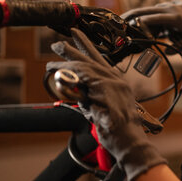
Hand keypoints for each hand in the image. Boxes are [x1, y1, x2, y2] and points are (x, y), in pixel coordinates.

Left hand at [47, 28, 166, 180]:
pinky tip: (57, 72)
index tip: (76, 38)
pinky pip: (83, 75)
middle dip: (73, 49)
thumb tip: (77, 93)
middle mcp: (117, 81)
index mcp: (118, 84)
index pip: (100, 61)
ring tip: (51, 63)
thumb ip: (90, 99)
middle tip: (58, 43)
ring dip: (65, 63)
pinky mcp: (106, 89)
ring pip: (84, 66)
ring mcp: (113, 83)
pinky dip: (69, 73)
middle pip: (92, 58)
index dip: (87, 48)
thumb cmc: (119, 132)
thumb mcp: (102, 111)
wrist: (130, 142)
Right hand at [121, 0, 181, 49]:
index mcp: (175, 17)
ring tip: (118, 22)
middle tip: (117, 21)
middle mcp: (168, 8)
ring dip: (133, 16)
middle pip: (145, 10)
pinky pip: (151, 11)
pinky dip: (141, 16)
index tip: (138, 33)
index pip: (155, 18)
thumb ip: (181, 47)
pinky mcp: (164, 6)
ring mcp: (166, 5)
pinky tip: (130, 21)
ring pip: (146, 10)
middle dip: (130, 15)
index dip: (144, 25)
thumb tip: (167, 52)